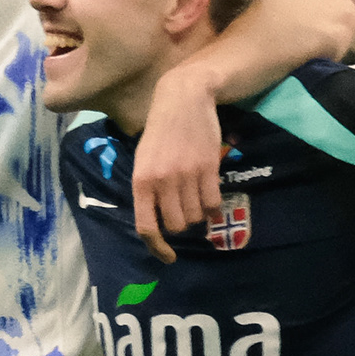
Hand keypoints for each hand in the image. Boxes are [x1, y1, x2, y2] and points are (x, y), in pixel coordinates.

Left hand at [133, 67, 224, 260]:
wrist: (183, 97)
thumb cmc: (160, 130)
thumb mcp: (143, 158)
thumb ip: (147, 189)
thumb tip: (157, 222)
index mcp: (141, 180)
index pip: (146, 226)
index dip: (157, 248)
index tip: (168, 258)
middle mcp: (162, 181)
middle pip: (176, 225)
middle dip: (181, 224)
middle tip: (183, 210)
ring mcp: (186, 175)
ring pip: (195, 216)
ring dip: (197, 214)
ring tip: (195, 198)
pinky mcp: (208, 168)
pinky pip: (213, 203)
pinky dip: (212, 207)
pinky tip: (209, 195)